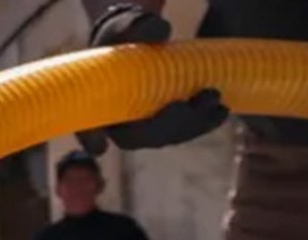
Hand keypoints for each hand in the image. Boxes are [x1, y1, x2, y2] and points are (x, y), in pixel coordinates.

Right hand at [76, 5, 229, 154]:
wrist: (140, 40)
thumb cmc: (125, 34)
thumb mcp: (128, 26)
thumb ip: (139, 27)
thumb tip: (162, 32)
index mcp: (96, 101)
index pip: (87, 126)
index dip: (91, 138)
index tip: (100, 145)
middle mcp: (115, 122)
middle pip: (138, 138)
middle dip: (169, 126)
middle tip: (193, 104)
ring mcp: (141, 127)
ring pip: (165, 138)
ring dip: (192, 127)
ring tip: (217, 105)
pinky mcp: (164, 124)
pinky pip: (181, 132)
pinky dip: (202, 125)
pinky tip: (220, 113)